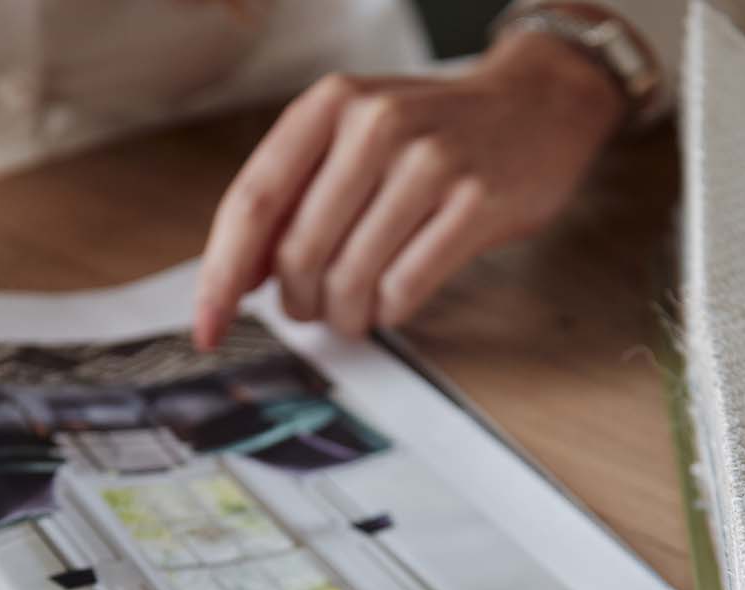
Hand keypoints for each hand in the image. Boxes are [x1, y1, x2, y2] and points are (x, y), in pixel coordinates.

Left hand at [195, 27, 625, 343]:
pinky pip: (403, 290)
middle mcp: (375, 124)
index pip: (253, 202)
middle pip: (299, 253)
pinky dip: (389, 311)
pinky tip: (394, 297)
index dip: (222, 276)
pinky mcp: (475, 203)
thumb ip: (294, 197)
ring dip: (345, 316)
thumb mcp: (352, 139)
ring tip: (356, 309)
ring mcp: (429, 162)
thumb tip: (239, 276)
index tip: (208, 327)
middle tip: (314, 308)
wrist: (537, 105)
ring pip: (350, 279)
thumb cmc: (434, 134)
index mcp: (329, 106)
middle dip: (299, 302)